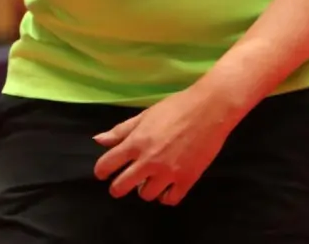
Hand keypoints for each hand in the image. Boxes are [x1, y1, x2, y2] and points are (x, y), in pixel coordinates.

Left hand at [91, 83, 244, 205]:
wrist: (209, 110)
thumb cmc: (175, 108)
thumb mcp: (144, 115)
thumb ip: (121, 131)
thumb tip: (98, 140)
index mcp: (136, 142)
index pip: (107, 164)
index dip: (101, 171)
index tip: (102, 174)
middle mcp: (149, 161)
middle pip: (122, 186)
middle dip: (117, 188)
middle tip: (120, 185)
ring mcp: (168, 172)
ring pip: (146, 195)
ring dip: (144, 190)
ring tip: (148, 181)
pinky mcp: (187, 179)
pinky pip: (170, 199)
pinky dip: (165, 196)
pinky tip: (165, 187)